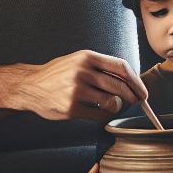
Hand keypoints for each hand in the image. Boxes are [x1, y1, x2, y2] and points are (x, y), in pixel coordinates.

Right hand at [15, 50, 147, 122]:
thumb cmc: (57, 74)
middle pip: (119, 86)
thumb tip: (129, 80)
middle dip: (132, 96)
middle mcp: (82, 71)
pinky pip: (98, 114)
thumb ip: (100, 67)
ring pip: (111, 101)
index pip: (121, 67)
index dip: (135, 81)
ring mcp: (76, 90)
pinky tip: (101, 113)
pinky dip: (104, 116)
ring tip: (112, 106)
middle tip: (136, 102)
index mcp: (86, 57)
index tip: (142, 91)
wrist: (30, 86)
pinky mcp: (71, 107)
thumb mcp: (77, 61)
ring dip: (116, 106)